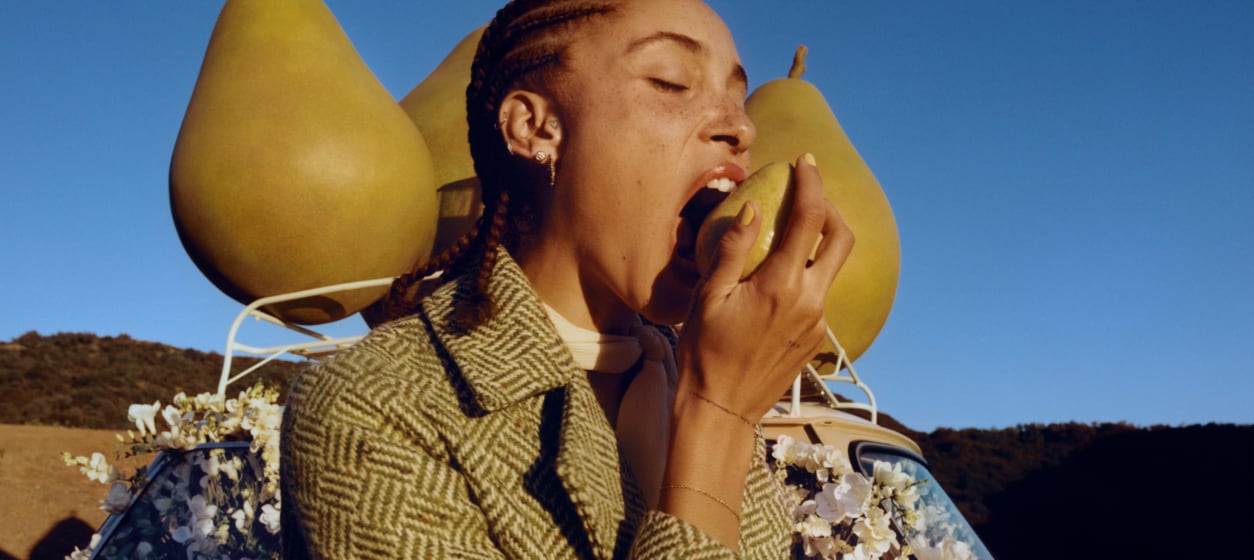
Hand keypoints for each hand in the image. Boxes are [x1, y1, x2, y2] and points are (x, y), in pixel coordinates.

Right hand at [676, 153, 853, 421]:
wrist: (721, 409)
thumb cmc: (703, 351)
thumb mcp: (708, 296)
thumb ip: (731, 249)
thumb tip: (754, 208)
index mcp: (782, 285)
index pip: (810, 219)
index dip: (811, 183)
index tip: (804, 160)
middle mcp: (810, 301)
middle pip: (841, 239)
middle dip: (831, 208)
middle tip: (807, 193)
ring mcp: (818, 322)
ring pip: (831, 268)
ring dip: (818, 242)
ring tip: (789, 232)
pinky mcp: (816, 339)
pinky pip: (819, 294)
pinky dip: (806, 274)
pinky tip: (777, 278)